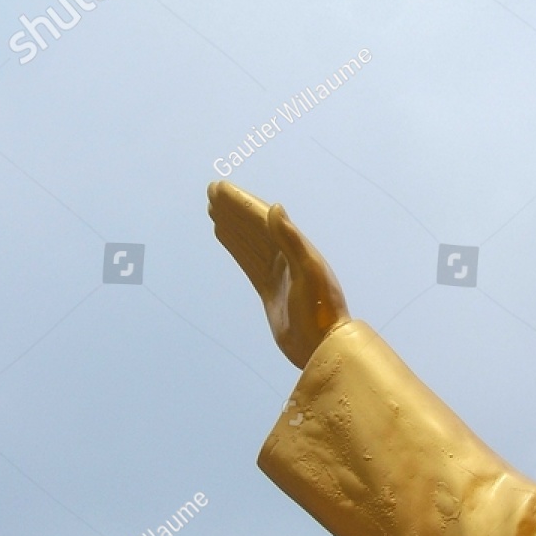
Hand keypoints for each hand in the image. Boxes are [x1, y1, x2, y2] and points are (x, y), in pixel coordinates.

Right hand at [207, 180, 349, 368]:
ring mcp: (278, 274)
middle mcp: (287, 257)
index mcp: (297, 249)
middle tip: (212, 191)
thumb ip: (291, 240)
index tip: (220, 188)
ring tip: (213, 210)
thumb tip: (274, 207)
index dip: (242, 203)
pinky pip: (249, 261)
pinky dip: (236, 246)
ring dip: (232, 225)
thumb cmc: (321, 312)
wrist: (324, 347)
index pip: (264, 219)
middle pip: (254, 227)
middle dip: (234, 209)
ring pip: (250, 242)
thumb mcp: (308, 273)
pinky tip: (225, 237)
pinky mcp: (270, 291)